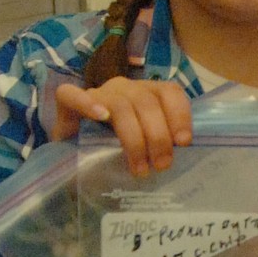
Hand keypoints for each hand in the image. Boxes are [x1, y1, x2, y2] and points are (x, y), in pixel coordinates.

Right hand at [54, 78, 192, 177]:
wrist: (77, 161)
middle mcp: (125, 89)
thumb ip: (165, 145)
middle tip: (162, 165)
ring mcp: (97, 93)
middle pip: (147, 102)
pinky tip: (100, 117)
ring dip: (134, 138)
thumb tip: (190, 159)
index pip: (170, 92)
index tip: (184, 142)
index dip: (179, 114)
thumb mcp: (148, 149)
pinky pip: (72, 95)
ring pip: (121, 105)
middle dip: (158, 135)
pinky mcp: (67, 102)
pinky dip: (87, 103)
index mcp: (148, 95)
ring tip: (140, 168)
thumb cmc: (119, 154)